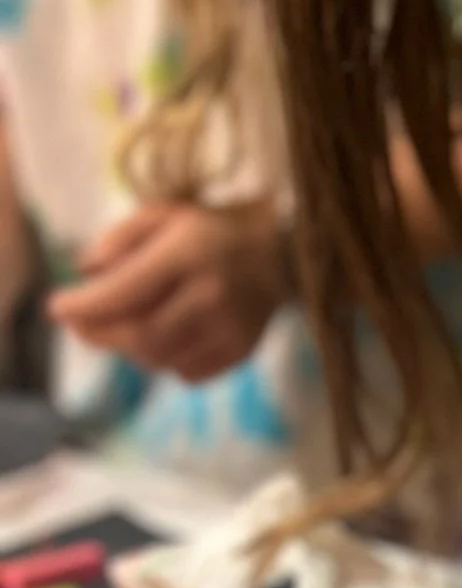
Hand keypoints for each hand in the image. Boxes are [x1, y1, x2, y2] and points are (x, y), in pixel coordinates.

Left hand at [49, 199, 292, 382]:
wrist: (279, 256)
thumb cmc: (210, 231)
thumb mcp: (161, 216)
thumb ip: (119, 240)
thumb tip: (86, 273)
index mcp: (188, 254)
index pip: (126, 291)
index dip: (86, 306)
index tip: (56, 308)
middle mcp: (210, 297)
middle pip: (141, 336)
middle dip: (101, 335)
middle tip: (80, 326)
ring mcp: (228, 330)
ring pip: (160, 359)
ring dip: (130, 348)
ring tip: (122, 327)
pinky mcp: (239, 353)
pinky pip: (185, 372)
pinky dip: (163, 360)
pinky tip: (164, 337)